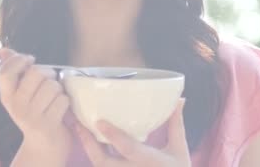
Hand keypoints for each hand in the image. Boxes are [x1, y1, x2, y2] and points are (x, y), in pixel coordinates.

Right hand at [0, 48, 72, 163]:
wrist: (44, 145)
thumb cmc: (35, 112)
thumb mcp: (21, 93)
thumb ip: (14, 70)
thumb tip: (4, 49)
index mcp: (6, 96)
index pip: (6, 71)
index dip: (20, 60)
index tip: (31, 60)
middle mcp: (16, 106)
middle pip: (35, 73)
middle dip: (48, 74)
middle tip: (49, 83)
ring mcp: (31, 117)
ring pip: (52, 85)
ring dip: (59, 89)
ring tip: (55, 98)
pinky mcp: (47, 125)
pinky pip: (63, 100)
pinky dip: (66, 102)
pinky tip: (60, 109)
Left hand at [75, 99, 190, 166]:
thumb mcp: (179, 147)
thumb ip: (175, 123)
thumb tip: (180, 99)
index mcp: (150, 161)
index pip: (128, 148)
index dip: (113, 135)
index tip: (99, 122)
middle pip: (104, 162)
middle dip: (89, 145)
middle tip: (80, 125)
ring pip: (100, 166)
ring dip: (89, 149)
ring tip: (81, 130)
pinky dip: (96, 156)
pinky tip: (92, 144)